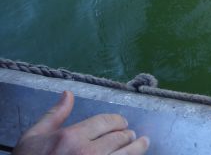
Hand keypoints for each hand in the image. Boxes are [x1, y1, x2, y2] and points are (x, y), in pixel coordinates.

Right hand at [13, 91, 149, 154]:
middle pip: (118, 138)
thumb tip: (68, 94)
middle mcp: (87, 153)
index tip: (122, 122)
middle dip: (127, 134)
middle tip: (133, 134)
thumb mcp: (34, 137)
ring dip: (138, 147)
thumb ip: (55, 115)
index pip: (106, 122)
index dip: (117, 121)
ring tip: (143, 143)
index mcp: (71, 137)